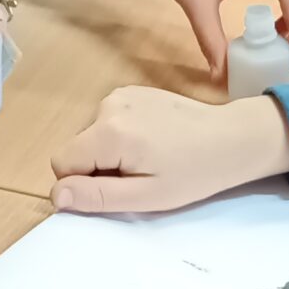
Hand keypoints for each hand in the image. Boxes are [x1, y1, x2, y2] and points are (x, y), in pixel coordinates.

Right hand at [50, 88, 288, 214]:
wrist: (232, 138)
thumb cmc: (193, 173)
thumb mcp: (145, 196)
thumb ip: (96, 196)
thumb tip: (55, 195)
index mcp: (108, 132)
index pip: (61, 163)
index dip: (83, 183)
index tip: (119, 187)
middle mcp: (108, 105)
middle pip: (77, 148)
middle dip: (98, 168)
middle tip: (140, 176)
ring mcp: (120, 94)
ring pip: (91, 136)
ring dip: (110, 153)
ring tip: (150, 158)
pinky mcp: (132, 91)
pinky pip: (108, 122)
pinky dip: (122, 136)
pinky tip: (153, 142)